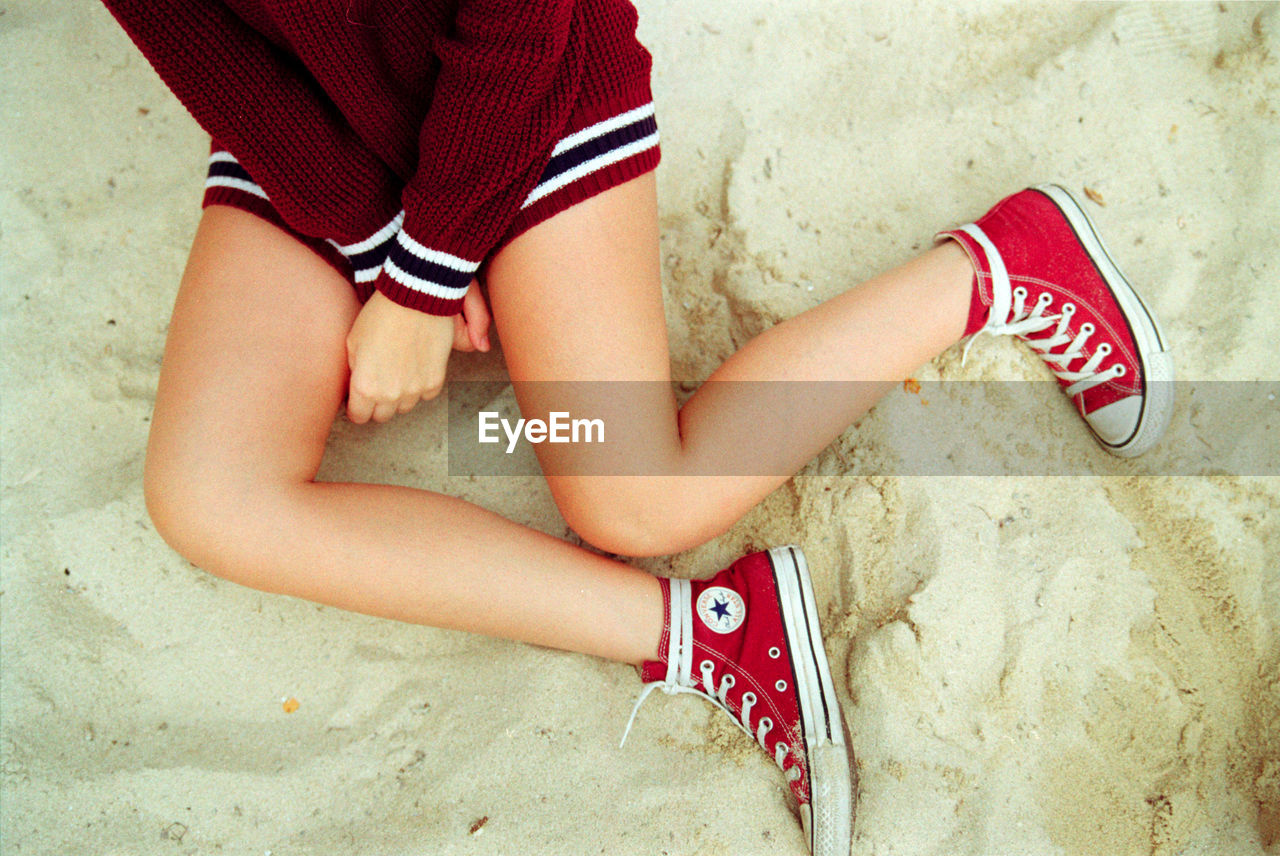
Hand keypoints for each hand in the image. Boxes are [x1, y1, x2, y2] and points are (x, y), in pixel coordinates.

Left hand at [345, 280, 490, 423]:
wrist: (415, 299)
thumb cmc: (379, 316)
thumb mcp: (352, 342)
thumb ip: (354, 372)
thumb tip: (356, 387)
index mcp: (365, 386)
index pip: (358, 416)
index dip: (356, 407)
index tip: (358, 398)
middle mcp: (389, 394)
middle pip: (381, 416)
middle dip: (376, 404)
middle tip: (377, 383)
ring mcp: (414, 390)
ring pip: (404, 407)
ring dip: (399, 396)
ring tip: (397, 372)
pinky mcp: (434, 381)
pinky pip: (424, 395)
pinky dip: (419, 386)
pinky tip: (415, 367)